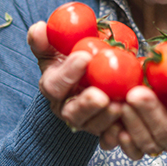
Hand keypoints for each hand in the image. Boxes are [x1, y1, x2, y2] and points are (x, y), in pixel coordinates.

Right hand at [28, 22, 123, 136]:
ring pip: (93, 126)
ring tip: (120, 105)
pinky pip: (109, 138)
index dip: (68, 73)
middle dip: (86, 105)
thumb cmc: (70, 59)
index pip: (54, 84)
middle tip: (101, 95)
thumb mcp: (55, 48)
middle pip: (72, 112)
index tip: (85, 57)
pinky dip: (117, 134)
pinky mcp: (104, 130)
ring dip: (106, 118)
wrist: (88, 77)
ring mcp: (86, 122)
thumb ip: (45, 39)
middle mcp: (67, 108)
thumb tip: (39, 28)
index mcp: (53, 87)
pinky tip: (127, 128)